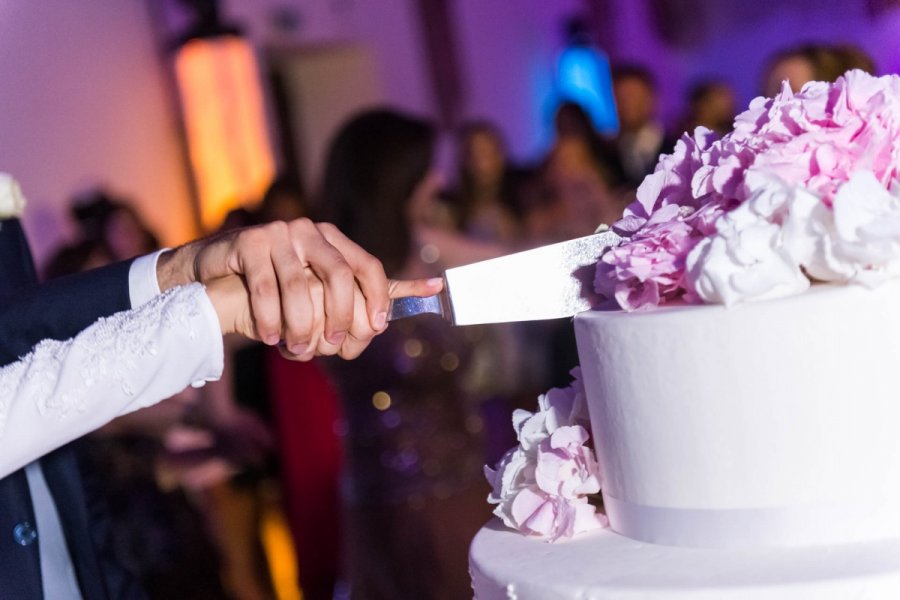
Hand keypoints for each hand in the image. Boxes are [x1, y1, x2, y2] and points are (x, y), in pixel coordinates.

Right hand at [158, 219, 393, 354]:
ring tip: (296, 348)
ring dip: (300, 326)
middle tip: (335, 344)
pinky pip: (264, 289)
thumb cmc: (274, 292)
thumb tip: (389, 316)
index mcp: (331, 240)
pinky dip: (269, 320)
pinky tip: (269, 337)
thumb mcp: (312, 292)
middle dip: (340, 314)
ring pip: (298, 287)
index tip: (379, 327)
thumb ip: (346, 300)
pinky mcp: (248, 243)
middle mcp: (308, 231)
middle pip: (338, 274)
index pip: (367, 264)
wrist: (215, 279)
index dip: (378, 296)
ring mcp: (277, 234)